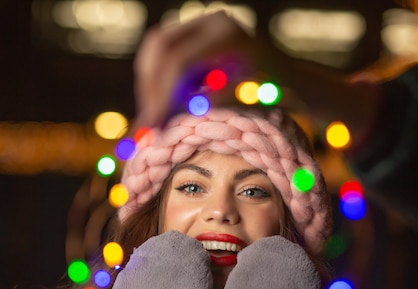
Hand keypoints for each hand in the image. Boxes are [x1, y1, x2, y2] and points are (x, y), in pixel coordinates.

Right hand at [133, 11, 262, 129]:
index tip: (154, 122)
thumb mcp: (242, 102)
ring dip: (148, 82)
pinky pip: (160, 52)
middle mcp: (210, 21)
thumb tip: (166, 123)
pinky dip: (156, 77)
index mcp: (226, 35)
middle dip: (148, 85)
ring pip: (154, 47)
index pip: (178, 60)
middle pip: (159, 46)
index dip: (161, 93)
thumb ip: (205, 106)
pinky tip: (162, 100)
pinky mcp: (191, 32)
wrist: (284, 74)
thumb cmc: (269, 93)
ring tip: (154, 112)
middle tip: (148, 118)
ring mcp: (200, 23)